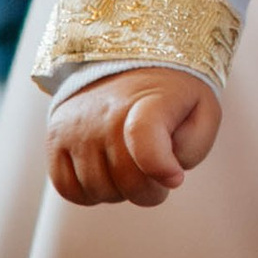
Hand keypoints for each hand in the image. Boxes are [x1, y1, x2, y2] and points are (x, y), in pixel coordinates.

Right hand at [47, 67, 222, 207]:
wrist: (127, 64)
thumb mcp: (202, 111)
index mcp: (149, 101)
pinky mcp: (55, 138)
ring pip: (99, 190)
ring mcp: (76, 127)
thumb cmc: (170, 97)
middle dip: (150, 191)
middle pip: (127, 181)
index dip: (161, 168)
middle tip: (158, 177)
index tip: (175, 178)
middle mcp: (106, 113)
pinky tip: (107, 174)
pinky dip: (90, 193)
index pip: (144, 139)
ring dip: (120, 192)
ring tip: (131, 169)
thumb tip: (168, 176)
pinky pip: (68, 189)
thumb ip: (193, 146)